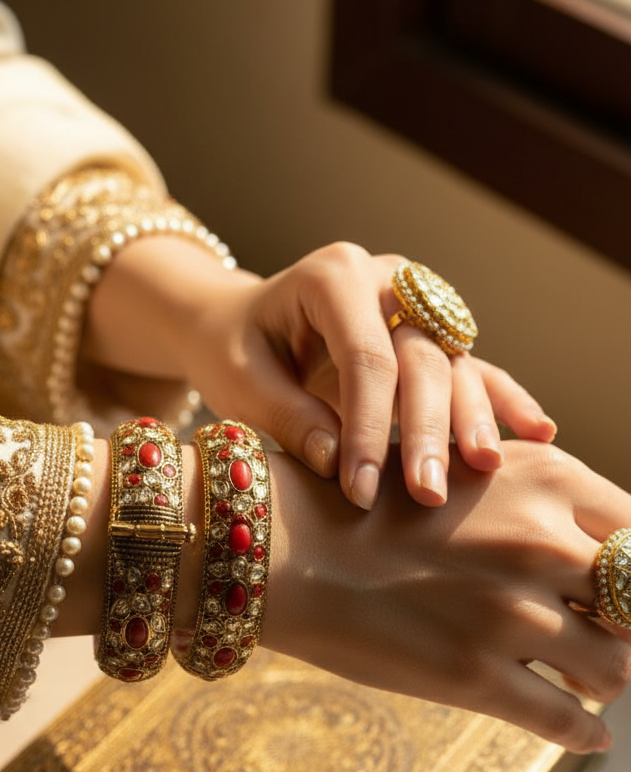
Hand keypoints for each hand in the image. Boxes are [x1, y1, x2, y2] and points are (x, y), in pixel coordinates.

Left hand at [182, 242, 556, 508]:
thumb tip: (338, 461)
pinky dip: (501, 397)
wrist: (237, 325)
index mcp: (333, 277)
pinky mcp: (429, 335)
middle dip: (425, 429)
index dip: (369, 427)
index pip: (366, 357)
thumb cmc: (233, 349)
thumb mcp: (239, 380)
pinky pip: (470, 366)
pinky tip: (538, 430)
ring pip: (454, 362)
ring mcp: (414, 304)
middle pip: (421, 357)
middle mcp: (385, 280)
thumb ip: (287, 416)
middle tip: (427, 494)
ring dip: (470, 418)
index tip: (361, 491)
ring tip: (483, 469)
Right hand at [262, 440, 630, 751]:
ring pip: (614, 669)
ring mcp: (512, 616)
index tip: (624, 594)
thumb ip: (534, 498)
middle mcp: (543, 544)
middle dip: (626, 627)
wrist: (288, 545)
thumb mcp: (464, 468)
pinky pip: (567, 721)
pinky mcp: (477, 677)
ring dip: (605, 679)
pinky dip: (585, 732)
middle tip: (606, 637)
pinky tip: (587, 734)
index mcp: (547, 480)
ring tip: (586, 682)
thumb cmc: (368, 501)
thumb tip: (591, 545)